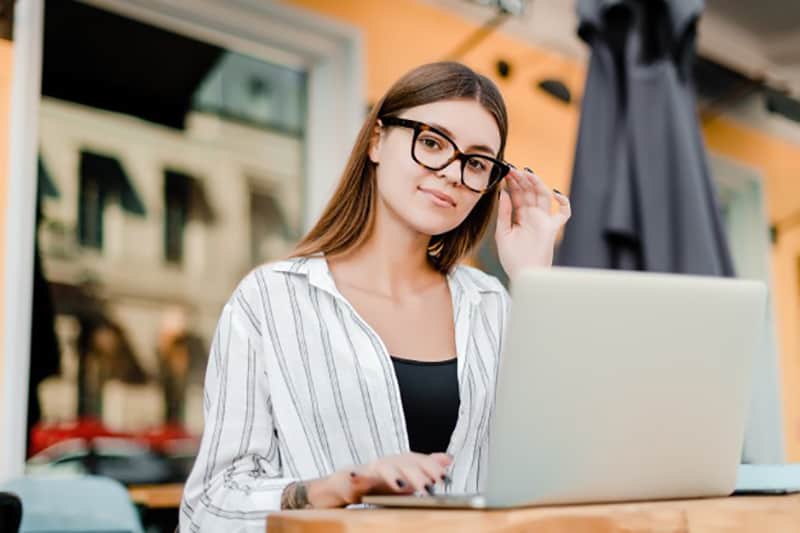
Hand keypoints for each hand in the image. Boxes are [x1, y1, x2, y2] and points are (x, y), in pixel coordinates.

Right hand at [303, 452, 451, 507]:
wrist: (345, 485)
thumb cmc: (379, 483)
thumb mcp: (405, 477)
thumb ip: (426, 467)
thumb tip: (449, 458)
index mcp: (400, 463)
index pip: (418, 461)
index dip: (430, 467)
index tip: (443, 477)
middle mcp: (386, 463)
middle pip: (403, 464)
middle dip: (417, 474)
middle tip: (428, 487)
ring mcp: (369, 470)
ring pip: (382, 468)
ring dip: (392, 475)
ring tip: (401, 486)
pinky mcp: (350, 479)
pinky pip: (352, 477)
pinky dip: (354, 476)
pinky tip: (353, 476)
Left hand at [495, 166, 570, 279]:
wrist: (523, 274)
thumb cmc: (512, 258)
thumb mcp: (502, 233)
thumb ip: (503, 213)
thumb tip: (503, 193)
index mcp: (520, 217)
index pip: (518, 195)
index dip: (512, 183)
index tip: (505, 172)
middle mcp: (533, 216)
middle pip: (529, 192)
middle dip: (522, 180)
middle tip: (512, 169)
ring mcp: (543, 221)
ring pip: (543, 196)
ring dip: (536, 183)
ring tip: (525, 173)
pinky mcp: (552, 228)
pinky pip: (563, 213)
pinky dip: (563, 202)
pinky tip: (554, 192)